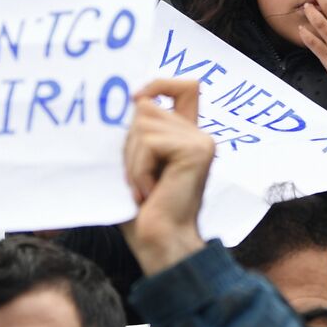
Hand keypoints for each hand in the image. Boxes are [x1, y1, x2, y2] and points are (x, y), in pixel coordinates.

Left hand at [120, 79, 213, 275]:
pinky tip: (150, 191)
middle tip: (139, 179)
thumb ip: (138, 134)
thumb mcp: (137, 163)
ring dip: (132, 160)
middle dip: (129, 142)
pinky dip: (139, 168)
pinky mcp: (196, 150)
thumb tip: (126, 101)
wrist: (160, 243)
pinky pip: (149, 142)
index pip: (185, 86)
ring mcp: (201, 141)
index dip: (159, 83)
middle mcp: (199, 135)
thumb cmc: (144, 212)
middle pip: (147, 105)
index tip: (135, 100)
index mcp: (187, 137)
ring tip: (144, 188)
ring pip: (143, 125)